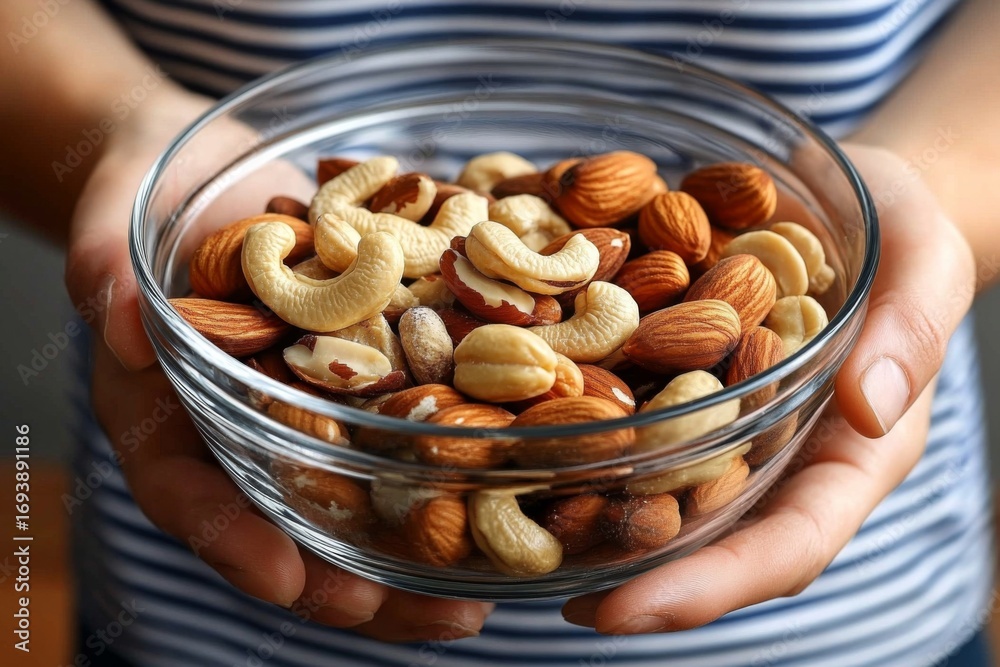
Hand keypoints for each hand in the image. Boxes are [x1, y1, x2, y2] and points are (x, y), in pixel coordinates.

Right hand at [70, 86, 491, 640]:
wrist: (209, 172)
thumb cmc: (148, 192)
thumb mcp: (116, 215)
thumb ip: (108, 266)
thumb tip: (122, 315)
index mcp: (167, 406)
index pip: (184, 487)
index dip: (231, 539)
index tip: (285, 578)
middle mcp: (242, 424)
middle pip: (288, 520)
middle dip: (349, 577)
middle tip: (415, 617)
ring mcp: (304, 406)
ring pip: (352, 496)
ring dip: (411, 551)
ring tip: (472, 600)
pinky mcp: (360, 373)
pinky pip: (400, 427)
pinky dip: (445, 467)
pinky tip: (502, 495)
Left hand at [561, 144, 975, 633]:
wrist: (858, 203)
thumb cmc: (905, 236)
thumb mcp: (924, 268)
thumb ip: (909, 333)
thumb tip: (869, 405)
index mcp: (846, 455)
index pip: (786, 546)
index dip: (709, 587)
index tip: (625, 613)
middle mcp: (778, 457)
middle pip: (711, 539)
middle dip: (639, 578)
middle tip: (562, 601)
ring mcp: (730, 424)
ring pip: (667, 492)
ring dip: (599, 522)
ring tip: (523, 543)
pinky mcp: (689, 381)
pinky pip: (641, 419)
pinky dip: (587, 435)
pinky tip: (525, 434)